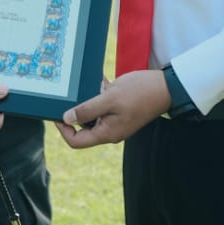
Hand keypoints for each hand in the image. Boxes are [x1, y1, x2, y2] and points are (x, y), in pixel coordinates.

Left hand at [55, 70, 170, 148]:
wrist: (166, 87)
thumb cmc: (139, 93)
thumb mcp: (109, 98)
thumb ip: (87, 110)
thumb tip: (67, 119)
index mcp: (106, 133)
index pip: (76, 141)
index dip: (63, 129)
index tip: (57, 112)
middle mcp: (110, 131)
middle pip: (82, 129)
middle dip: (75, 112)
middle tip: (71, 95)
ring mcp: (116, 123)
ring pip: (92, 116)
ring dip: (88, 101)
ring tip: (89, 86)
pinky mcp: (121, 112)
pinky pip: (103, 108)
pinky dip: (99, 96)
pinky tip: (101, 83)